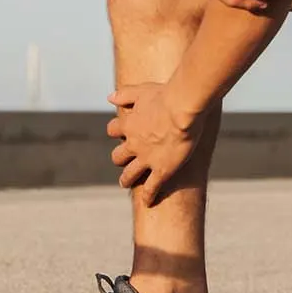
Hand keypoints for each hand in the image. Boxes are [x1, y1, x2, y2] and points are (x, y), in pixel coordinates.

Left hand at [105, 83, 200, 206]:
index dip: (116, 131)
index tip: (121, 131)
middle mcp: (133, 144)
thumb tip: (109, 97)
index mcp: (128, 124)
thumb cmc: (166, 95)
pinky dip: (149, 196)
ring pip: (129, 175)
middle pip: (118, 156)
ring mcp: (146, 159)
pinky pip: (151, 188)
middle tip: (123, 160)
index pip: (113, 130)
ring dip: (126, 179)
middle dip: (119, 158)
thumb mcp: (142, 90)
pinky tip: (148, 203)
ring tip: (125, 183)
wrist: (182, 109)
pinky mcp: (162, 171)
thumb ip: (125, 94)